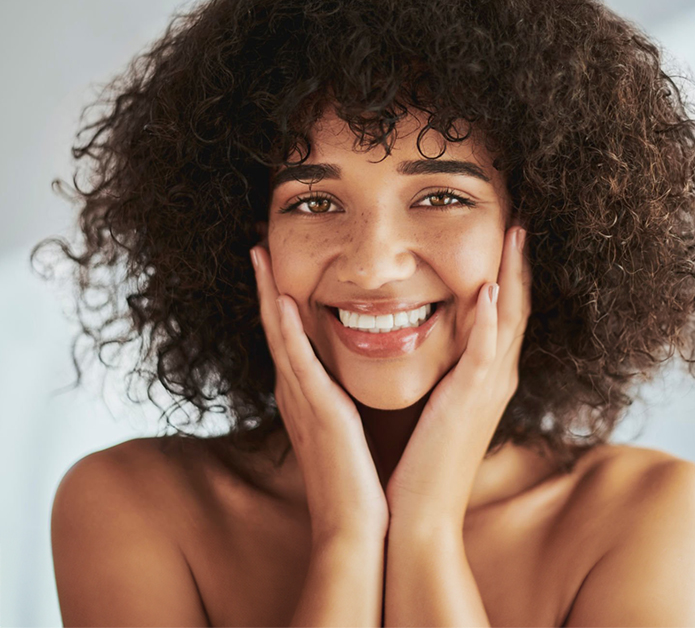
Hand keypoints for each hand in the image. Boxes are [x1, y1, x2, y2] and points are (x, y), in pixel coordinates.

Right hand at [250, 245, 389, 544]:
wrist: (357, 529)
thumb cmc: (357, 482)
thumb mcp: (348, 430)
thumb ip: (342, 400)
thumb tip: (348, 379)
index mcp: (307, 395)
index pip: (290, 335)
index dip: (279, 297)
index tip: (275, 262)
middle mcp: (296, 392)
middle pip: (277, 326)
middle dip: (266, 285)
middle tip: (257, 244)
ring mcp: (302, 401)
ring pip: (281, 334)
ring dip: (269, 293)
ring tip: (260, 254)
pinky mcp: (318, 412)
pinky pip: (299, 362)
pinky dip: (288, 330)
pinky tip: (284, 300)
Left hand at [384, 226, 531, 530]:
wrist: (418, 514)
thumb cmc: (420, 459)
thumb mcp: (436, 404)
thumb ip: (442, 372)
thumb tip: (428, 341)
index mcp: (485, 376)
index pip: (503, 312)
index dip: (508, 273)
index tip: (505, 235)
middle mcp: (495, 377)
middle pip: (515, 306)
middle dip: (519, 262)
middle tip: (520, 220)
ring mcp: (487, 388)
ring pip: (507, 319)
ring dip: (512, 275)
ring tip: (515, 234)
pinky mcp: (470, 402)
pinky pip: (483, 352)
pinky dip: (487, 319)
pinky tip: (487, 288)